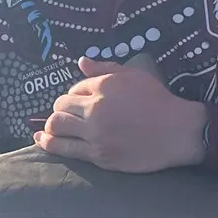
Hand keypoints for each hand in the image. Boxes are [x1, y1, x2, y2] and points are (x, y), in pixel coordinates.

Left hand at [32, 58, 207, 172]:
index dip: (75, 94)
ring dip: (49, 127)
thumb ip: (105, 68)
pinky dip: (49, 144)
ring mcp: (96, 135)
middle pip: (60, 107)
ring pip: (57, 128)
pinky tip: (40, 141)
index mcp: (104, 87)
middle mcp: (95, 110)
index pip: (74, 88)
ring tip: (46, 128)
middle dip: (59, 109)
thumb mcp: (134, 75)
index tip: (82, 101)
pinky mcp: (99, 156)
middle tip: (65, 114)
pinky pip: (66, 150)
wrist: (177, 131)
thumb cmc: (158, 100)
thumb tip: (81, 62)